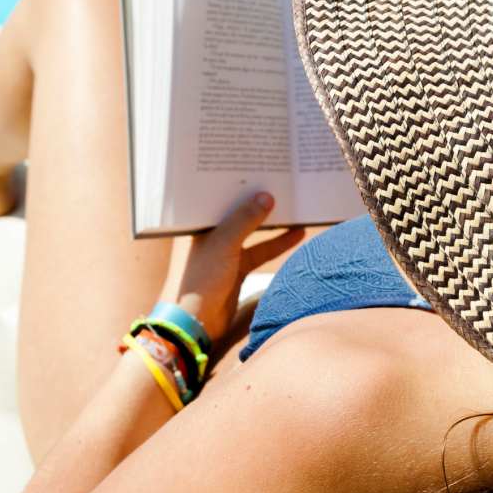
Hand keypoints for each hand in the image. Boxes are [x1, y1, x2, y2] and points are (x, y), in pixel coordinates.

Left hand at [161, 193, 304, 342]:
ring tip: (296, 207)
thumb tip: (267, 196)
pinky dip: (277, 244)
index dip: (238, 184)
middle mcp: (210, 235)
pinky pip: (260, 250)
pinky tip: (296, 235)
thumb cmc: (201, 278)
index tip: (260, 169)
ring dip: (272, 223)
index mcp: (198, 224)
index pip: (219, 197)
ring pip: (252, 231)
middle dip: (258, 201)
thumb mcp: (224, 244)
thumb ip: (245, 220)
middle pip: (237, 212)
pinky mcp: (236, 268)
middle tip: (282, 183)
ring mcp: (224, 251)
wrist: (195, 323)